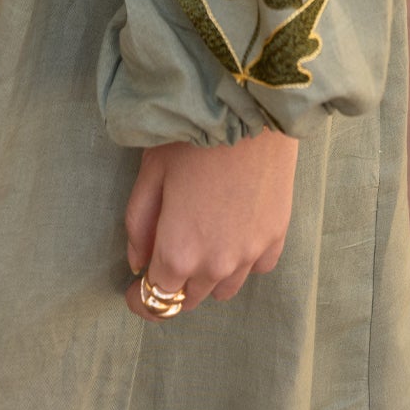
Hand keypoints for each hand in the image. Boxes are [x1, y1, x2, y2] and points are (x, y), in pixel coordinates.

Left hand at [124, 131, 298, 315]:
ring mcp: (250, 254)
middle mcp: (216, 266)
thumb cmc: (193, 136)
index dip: (138, 298)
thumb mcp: (151, 173)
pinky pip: (256, 267)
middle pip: (189, 299)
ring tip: (201, 244)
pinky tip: (234, 234)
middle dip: (172, 287)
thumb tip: (138, 261)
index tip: (132, 290)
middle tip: (164, 260)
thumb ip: (139, 224)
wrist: (249, 110)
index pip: (154, 299)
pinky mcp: (277, 236)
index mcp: (178, 253)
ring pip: (224, 289)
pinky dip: (243, 260)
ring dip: (208, 278)